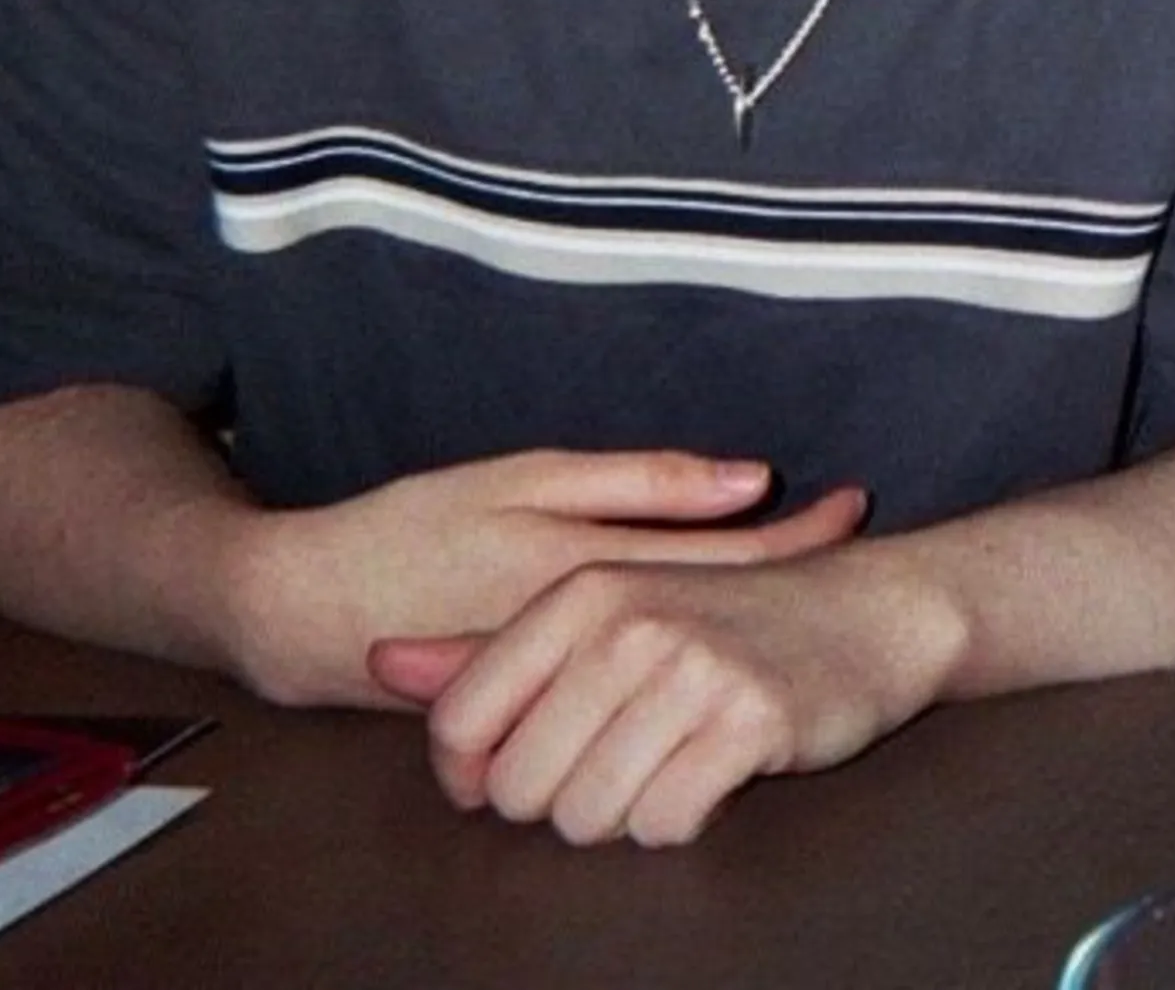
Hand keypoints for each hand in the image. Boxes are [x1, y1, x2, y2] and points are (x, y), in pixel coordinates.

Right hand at [229, 448, 864, 707]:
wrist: (313, 616)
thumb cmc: (415, 528)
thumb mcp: (523, 482)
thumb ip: (636, 485)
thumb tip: (746, 478)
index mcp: (602, 570)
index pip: (727, 556)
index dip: (797, 535)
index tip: (853, 504)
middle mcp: (605, 628)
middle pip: (726, 604)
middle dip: (795, 572)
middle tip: (861, 535)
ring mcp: (582, 669)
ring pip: (690, 645)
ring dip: (750, 609)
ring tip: (816, 575)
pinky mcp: (554, 694)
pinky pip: (640, 671)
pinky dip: (686, 645)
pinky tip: (719, 619)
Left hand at [370, 538, 958, 847]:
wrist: (871, 610)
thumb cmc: (725, 618)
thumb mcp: (603, 610)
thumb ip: (488, 646)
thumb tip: (381, 662)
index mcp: (578, 592)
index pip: (461, 724)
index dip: (473, 778)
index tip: (511, 778)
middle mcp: (624, 622)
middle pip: (522, 789)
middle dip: (561, 799)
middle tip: (618, 761)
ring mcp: (687, 668)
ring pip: (589, 817)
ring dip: (624, 812)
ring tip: (665, 761)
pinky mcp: (746, 719)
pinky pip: (665, 824)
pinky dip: (681, 817)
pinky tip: (712, 773)